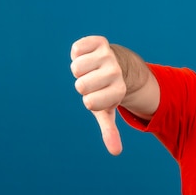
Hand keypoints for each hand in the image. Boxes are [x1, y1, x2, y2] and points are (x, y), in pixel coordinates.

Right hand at [70, 36, 125, 154]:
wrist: (119, 65)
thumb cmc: (107, 91)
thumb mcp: (107, 111)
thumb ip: (110, 131)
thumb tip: (116, 152)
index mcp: (119, 91)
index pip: (90, 102)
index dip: (89, 100)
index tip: (99, 95)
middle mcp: (116, 72)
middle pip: (81, 85)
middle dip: (83, 85)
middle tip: (95, 81)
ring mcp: (109, 56)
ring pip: (76, 67)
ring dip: (80, 69)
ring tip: (92, 70)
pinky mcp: (100, 42)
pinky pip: (76, 49)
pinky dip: (77, 53)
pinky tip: (89, 56)